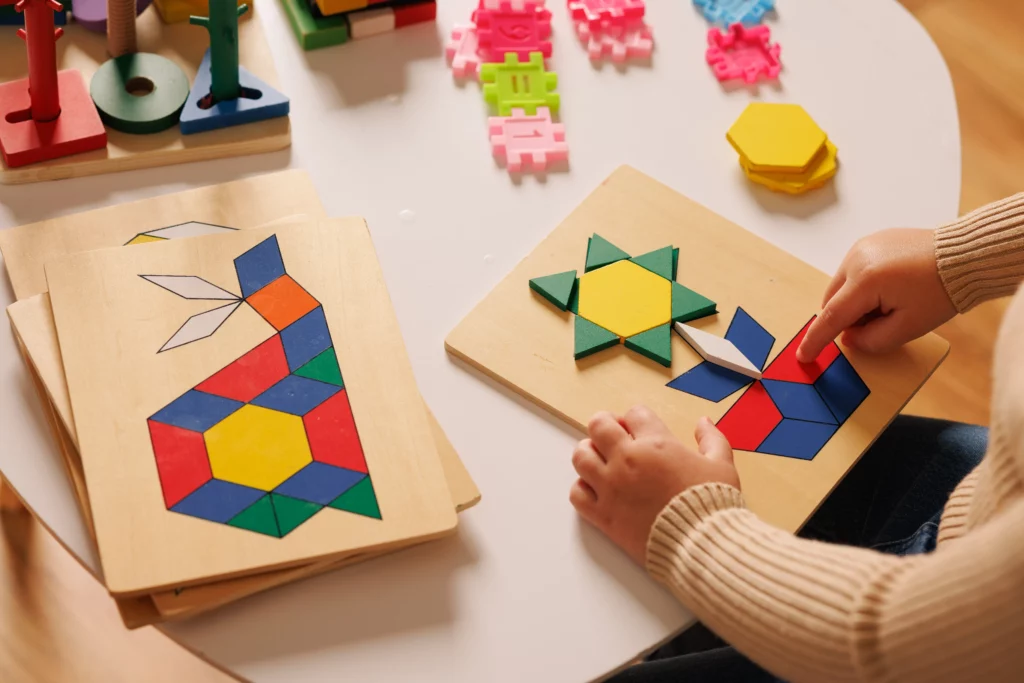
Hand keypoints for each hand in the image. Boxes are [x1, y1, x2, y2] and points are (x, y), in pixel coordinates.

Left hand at [569, 406, 739, 565]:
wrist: (702, 545)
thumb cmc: (713, 505)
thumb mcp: (723, 466)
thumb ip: (712, 439)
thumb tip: (703, 422)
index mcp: (656, 444)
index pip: (634, 413)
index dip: (637, 419)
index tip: (640, 430)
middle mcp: (628, 460)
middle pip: (598, 425)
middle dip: (605, 426)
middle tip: (614, 437)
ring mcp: (611, 487)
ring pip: (581, 456)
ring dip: (589, 454)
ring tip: (602, 461)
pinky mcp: (604, 515)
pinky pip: (577, 494)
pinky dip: (583, 489)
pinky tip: (597, 490)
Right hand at [797, 228, 955, 362]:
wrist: (965, 256)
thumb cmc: (941, 291)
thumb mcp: (908, 327)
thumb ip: (872, 340)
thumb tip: (850, 338)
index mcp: (866, 281)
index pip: (832, 317)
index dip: (816, 340)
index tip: (803, 356)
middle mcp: (857, 259)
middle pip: (833, 300)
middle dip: (847, 318)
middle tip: (879, 323)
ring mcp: (862, 246)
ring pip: (841, 286)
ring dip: (854, 301)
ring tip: (889, 303)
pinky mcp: (870, 241)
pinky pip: (852, 271)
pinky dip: (862, 286)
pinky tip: (889, 288)